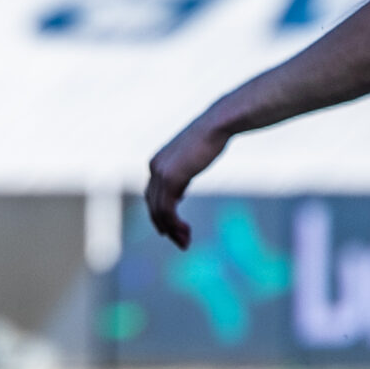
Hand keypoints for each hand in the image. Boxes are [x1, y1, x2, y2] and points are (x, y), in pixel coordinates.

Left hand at [145, 117, 230, 248]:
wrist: (215, 126)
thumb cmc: (209, 140)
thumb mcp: (189, 161)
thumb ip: (179, 177)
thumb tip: (177, 194)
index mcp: (156, 163)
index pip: (153, 196)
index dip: (161, 216)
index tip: (174, 230)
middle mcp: (153, 168)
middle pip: (153, 206)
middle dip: (165, 227)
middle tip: (181, 242)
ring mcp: (160, 173)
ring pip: (159, 211)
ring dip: (171, 230)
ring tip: (185, 242)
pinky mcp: (170, 178)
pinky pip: (167, 209)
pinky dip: (174, 224)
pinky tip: (185, 231)